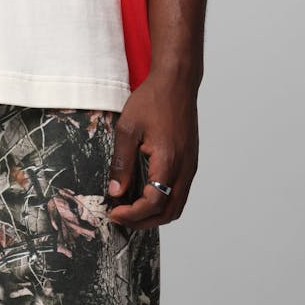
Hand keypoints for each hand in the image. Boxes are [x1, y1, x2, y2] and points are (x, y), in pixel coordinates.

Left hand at [106, 70, 199, 229]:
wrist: (176, 82)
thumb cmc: (152, 100)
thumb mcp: (128, 128)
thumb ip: (121, 162)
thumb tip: (115, 191)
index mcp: (169, 161)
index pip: (153, 203)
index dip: (132, 214)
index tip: (114, 213)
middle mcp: (184, 168)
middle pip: (169, 212)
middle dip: (143, 221)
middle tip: (121, 218)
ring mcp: (190, 166)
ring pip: (177, 206)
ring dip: (155, 214)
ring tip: (131, 210)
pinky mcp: (190, 161)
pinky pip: (180, 192)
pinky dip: (164, 201)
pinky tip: (145, 193)